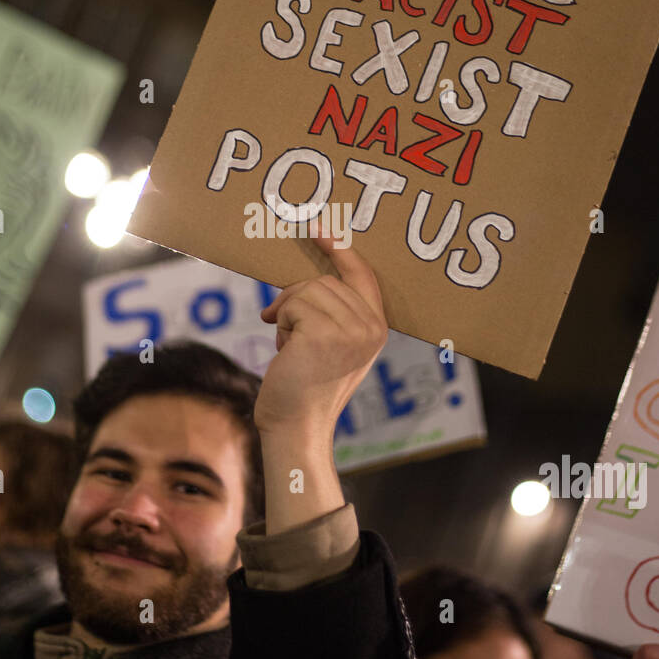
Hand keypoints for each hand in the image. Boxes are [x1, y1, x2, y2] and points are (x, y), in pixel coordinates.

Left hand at [254, 225, 387, 434]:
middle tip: (286, 333)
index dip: (342, 251)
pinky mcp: (324, 333)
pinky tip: (285, 352)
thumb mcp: (332, 347)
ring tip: (291, 348)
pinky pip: (292, 304)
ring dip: (287, 315)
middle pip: (324, 281)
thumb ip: (334, 315)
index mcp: (378, 329)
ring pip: (306, 290)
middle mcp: (371, 328)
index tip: (319, 231)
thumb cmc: (305, 389)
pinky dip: (280, 323)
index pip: (362, 276)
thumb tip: (304, 285)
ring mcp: (351, 330)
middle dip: (296, 301)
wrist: (295, 427)